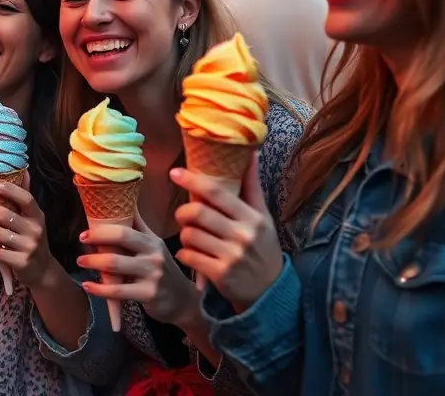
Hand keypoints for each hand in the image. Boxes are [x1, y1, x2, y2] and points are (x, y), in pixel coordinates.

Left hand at [0, 171, 56, 289]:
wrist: (43, 270)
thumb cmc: (31, 239)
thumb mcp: (33, 219)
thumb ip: (24, 197)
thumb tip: (24, 169)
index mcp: (37, 216)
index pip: (26, 199)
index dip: (11, 190)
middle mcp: (34, 230)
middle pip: (5, 215)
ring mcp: (28, 247)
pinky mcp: (20, 262)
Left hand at [77, 209, 200, 325]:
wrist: (183, 301)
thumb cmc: (162, 270)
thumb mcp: (155, 246)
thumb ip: (139, 227)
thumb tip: (125, 199)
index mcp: (152, 240)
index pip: (127, 226)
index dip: (104, 226)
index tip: (86, 231)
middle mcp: (154, 254)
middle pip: (122, 237)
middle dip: (97, 237)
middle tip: (81, 240)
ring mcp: (152, 274)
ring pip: (115, 264)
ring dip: (93, 262)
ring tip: (81, 261)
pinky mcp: (148, 294)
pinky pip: (117, 291)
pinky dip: (99, 289)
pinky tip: (88, 286)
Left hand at [171, 154, 283, 312]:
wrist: (270, 292)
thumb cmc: (262, 248)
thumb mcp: (263, 217)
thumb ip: (252, 186)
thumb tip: (251, 153)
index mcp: (252, 217)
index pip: (217, 192)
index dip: (192, 180)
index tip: (174, 173)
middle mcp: (243, 235)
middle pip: (197, 212)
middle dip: (183, 212)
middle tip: (184, 215)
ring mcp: (231, 257)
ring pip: (189, 235)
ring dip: (184, 234)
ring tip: (192, 237)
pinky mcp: (220, 275)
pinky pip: (188, 256)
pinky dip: (184, 253)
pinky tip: (192, 254)